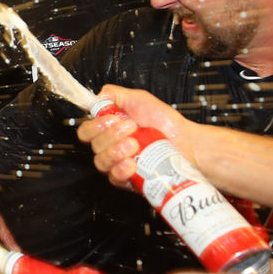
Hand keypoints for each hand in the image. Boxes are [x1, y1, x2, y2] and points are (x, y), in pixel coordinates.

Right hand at [75, 85, 193, 188]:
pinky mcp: (127, 179)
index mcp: (109, 129)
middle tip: (132, 128)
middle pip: (93, 145)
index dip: (95, 125)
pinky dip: (120, 169)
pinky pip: (114, 178)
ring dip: (115, 151)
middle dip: (111, 135)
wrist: (186, 143)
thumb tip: (97, 97)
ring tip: (135, 144)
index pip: (86, 130)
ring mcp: (118, 163)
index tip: (113, 118)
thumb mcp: (139, 99)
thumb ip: (115, 94)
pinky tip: (132, 163)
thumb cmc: (165, 123)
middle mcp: (110, 146)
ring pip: (101, 162)